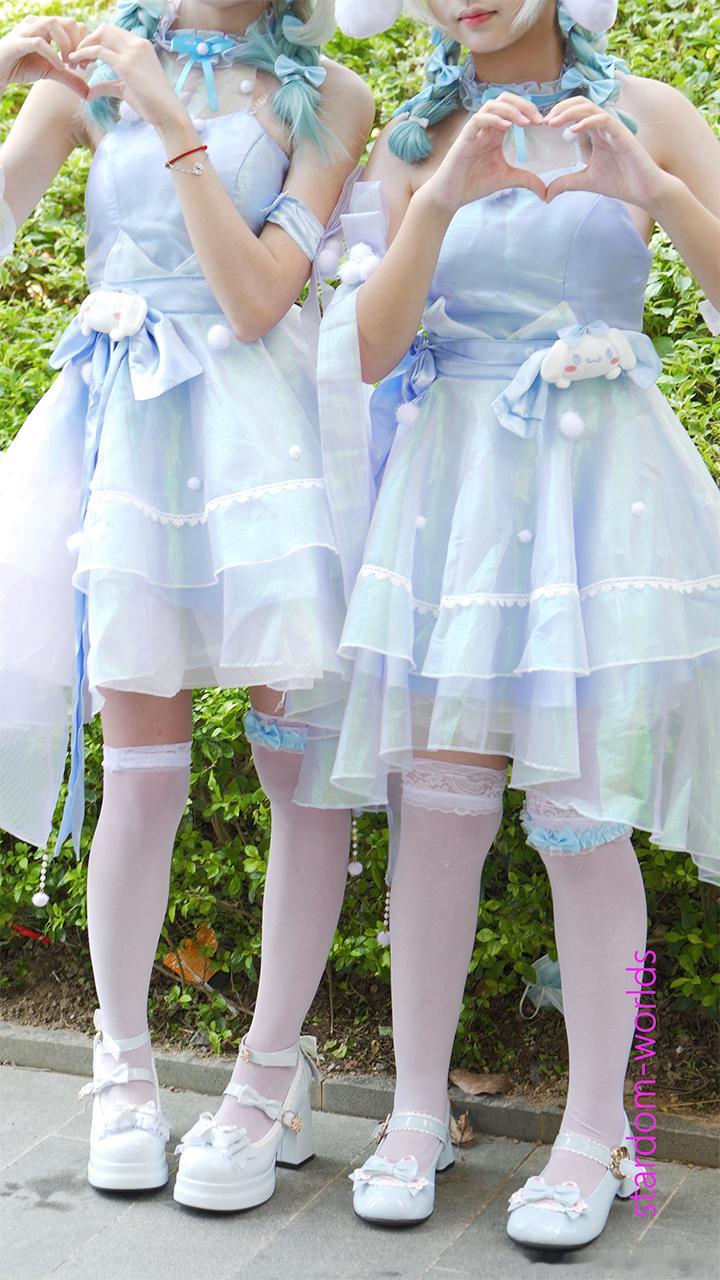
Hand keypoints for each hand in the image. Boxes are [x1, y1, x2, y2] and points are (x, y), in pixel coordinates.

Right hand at [0, 15, 88, 96]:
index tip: (85, 64)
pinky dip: (53, 54)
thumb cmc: (23, 66)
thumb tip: (88, 92)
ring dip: (66, 45)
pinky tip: (59, 67)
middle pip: (68, 22)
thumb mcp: (51, 72)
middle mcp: (38, 23)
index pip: (74, 25)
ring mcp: (27, 30)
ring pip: (53, 24)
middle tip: (80, 65)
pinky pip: (39, 42)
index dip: (84, 43)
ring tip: (68, 64)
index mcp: (47, 27)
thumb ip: (70, 78)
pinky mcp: (18, 42)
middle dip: (79, 44)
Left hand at [69, 24, 184, 127]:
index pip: (113, 33)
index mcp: (141, 46)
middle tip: (77, 57)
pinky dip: (84, 54)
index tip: (87, 58)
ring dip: (83, 45)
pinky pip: (98, 51)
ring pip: (100, 36)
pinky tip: (76, 62)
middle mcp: (137, 43)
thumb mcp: (126, 90)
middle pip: (104, 29)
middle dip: (88, 40)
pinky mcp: (126, 64)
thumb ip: (108, 86)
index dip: (97, 41)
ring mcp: (132, 52)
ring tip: (74, 61)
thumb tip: (90, 92)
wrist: (167, 113)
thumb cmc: (151, 104)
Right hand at [423, 92, 546, 213]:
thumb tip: (546, 192)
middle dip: (524, 105)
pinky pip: (479, 119)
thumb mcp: (507, 179)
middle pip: (505, 99)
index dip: (530, 110)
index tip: (544, 124)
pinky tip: (506, 127)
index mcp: (497, 131)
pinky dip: (493, 119)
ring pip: (492, 104)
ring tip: (525, 123)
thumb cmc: (474, 184)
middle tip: (538, 120)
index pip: (515, 108)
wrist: (451, 195)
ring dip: (511, 110)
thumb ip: (526, 180)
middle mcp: (487, 126)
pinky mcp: (465, 137)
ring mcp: (475, 130)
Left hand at [544, 97, 670, 211]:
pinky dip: (588, 121)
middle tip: (544, 121)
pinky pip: (604, 119)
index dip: (558, 114)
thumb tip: (545, 194)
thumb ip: (566, 183)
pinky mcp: (622, 134)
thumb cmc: (620, 182)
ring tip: (553, 122)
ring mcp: (613, 128)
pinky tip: (573, 130)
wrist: (643, 191)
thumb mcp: (585, 181)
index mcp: (595, 132)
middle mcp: (604, 126)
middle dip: (560, 108)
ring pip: (590, 107)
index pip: (575, 112)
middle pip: (580, 104)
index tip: (541, 126)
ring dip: (569, 112)